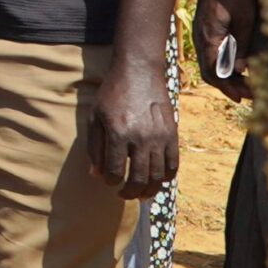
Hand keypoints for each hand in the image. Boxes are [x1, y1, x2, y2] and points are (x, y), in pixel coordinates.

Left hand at [89, 52, 177, 199]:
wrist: (139, 72)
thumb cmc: (112, 93)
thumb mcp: (95, 117)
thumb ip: (94, 147)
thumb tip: (96, 175)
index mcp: (118, 133)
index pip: (115, 171)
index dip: (110, 182)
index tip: (109, 182)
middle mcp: (140, 138)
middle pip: (139, 178)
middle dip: (130, 193)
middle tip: (125, 195)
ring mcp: (159, 137)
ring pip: (158, 176)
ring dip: (150, 190)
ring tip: (141, 194)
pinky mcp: (172, 134)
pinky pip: (173, 164)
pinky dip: (166, 177)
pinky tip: (157, 179)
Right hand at [197, 0, 257, 102]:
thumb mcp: (245, 18)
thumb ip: (242, 44)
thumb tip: (241, 69)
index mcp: (208, 38)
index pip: (213, 72)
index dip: (228, 87)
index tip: (244, 98)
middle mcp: (201, 37)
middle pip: (210, 71)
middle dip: (228, 85)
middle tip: (248, 95)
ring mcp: (203, 32)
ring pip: (210, 61)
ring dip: (226, 74)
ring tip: (244, 84)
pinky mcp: (208, 26)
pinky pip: (212, 51)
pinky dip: (223, 62)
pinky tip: (237, 64)